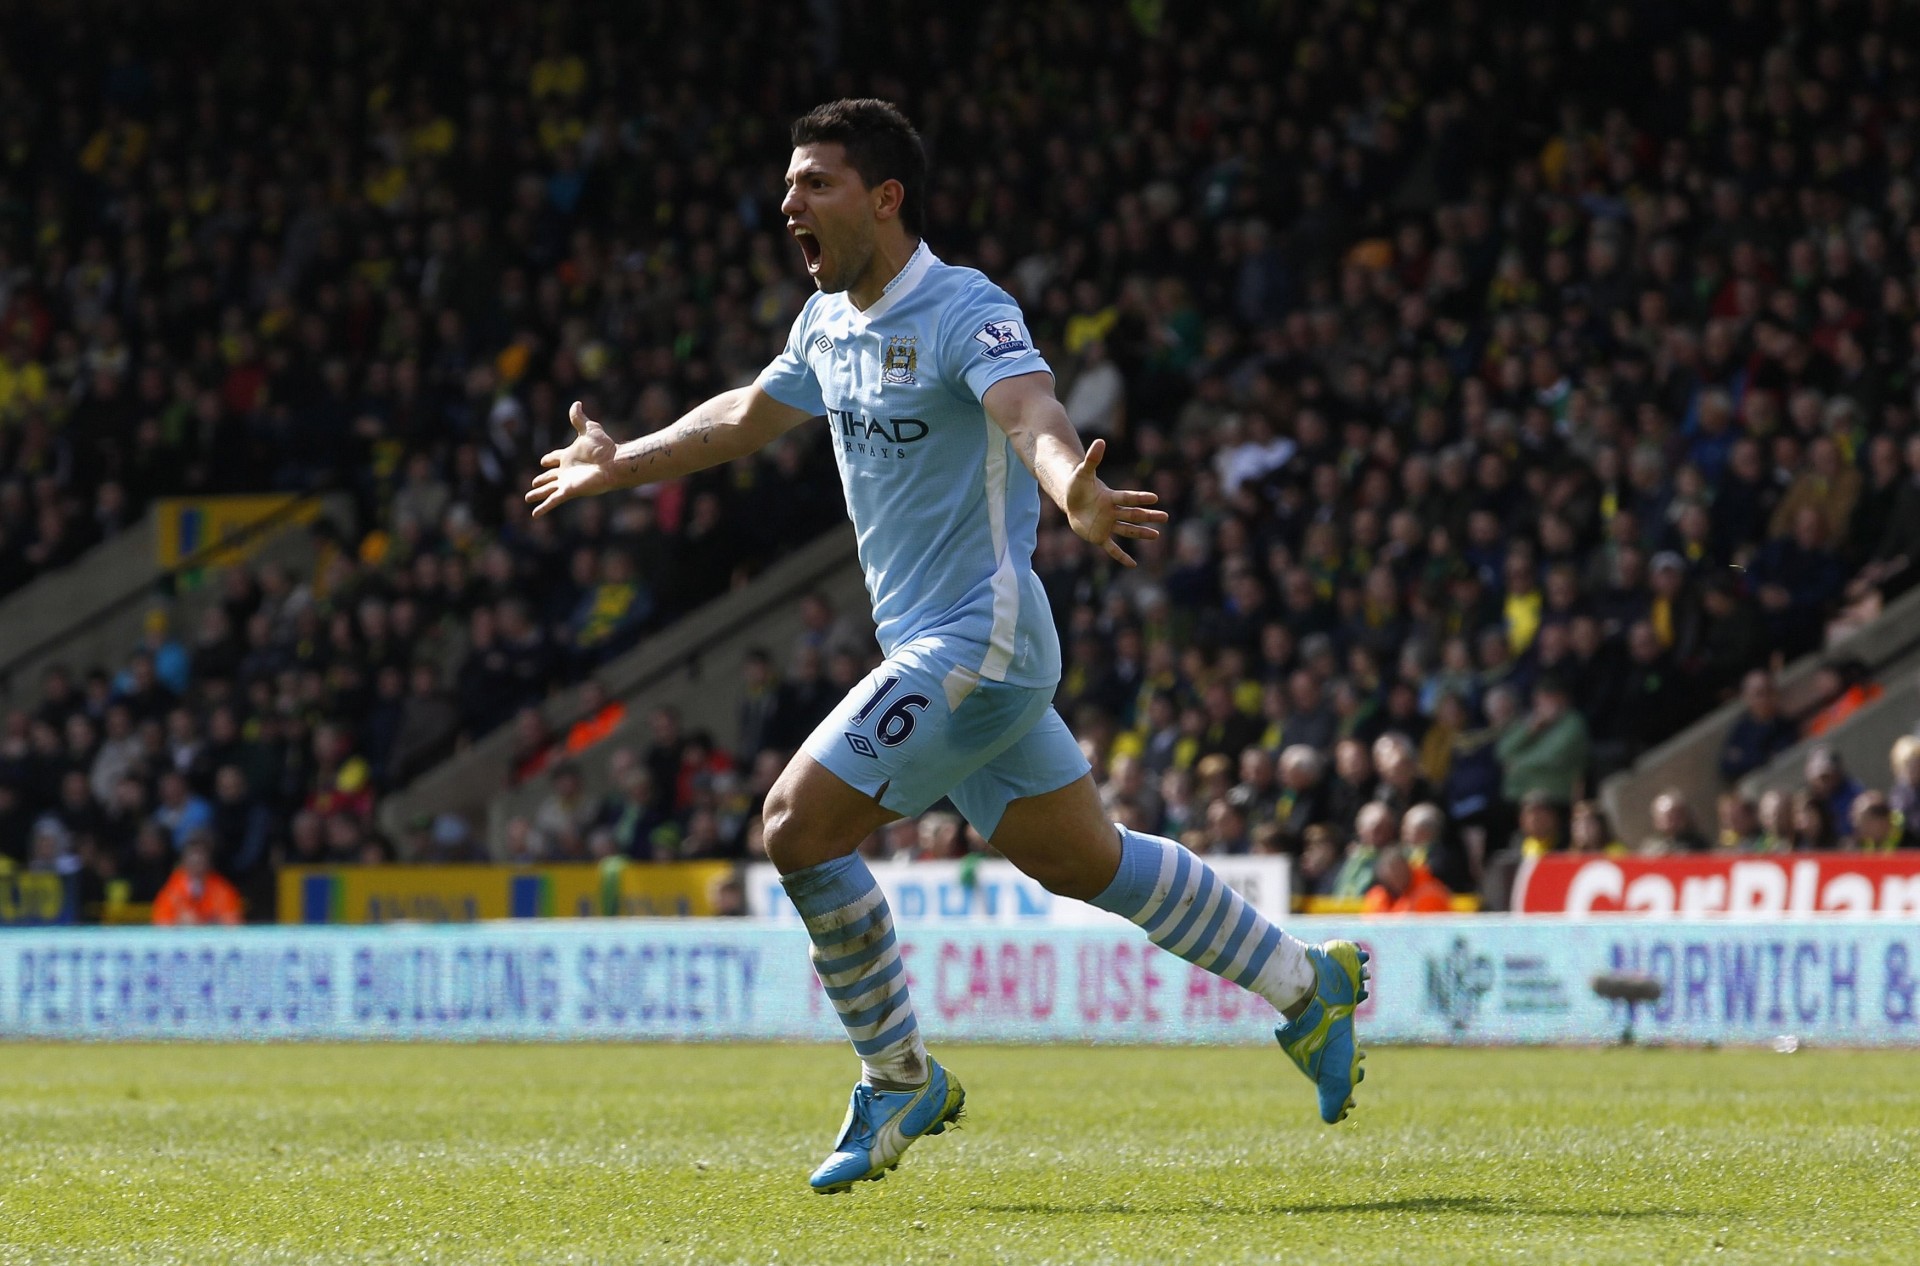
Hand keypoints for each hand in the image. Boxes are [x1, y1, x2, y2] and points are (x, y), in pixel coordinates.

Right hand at [526, 402, 620, 517]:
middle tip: (533, 483)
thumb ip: (579, 418)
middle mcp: (568, 470)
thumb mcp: (589, 429)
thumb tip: (576, 403)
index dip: (550, 459)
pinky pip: (553, 500)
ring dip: (538, 494)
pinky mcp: (569, 491)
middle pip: (551, 476)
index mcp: (570, 456)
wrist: (613, 463)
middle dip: (542, 480)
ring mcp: (567, 482)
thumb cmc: (604, 447)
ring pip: (548, 490)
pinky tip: (535, 514)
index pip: (556, 458)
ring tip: (527, 498)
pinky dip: (543, 507)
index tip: (543, 461)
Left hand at [1064, 438, 1167, 567]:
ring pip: (1127, 530)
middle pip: (1133, 514)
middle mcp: (1113, 512)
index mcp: (1110, 497)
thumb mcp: (1082, 472)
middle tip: (1165, 516)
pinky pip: (1112, 548)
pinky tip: (1133, 564)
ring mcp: (1107, 525)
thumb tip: (1100, 441)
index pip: (1127, 497)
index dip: (1139, 497)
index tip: (1154, 498)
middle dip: (1148, 516)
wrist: (1073, 500)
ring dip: (1141, 534)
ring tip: (1157, 536)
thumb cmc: (1078, 485)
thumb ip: (1092, 459)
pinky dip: (1121, 556)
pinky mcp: (1099, 536)